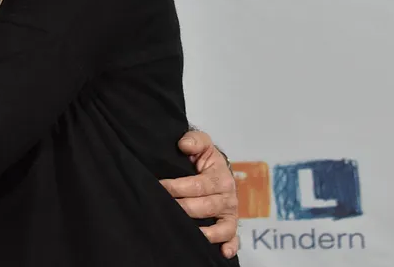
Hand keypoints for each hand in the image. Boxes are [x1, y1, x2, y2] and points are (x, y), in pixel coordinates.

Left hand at [160, 129, 239, 259]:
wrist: (216, 169)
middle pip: (205, 207)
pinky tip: (222, 252)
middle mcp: (228, 196)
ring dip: (204, 232)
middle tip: (162, 207)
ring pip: (220, 227)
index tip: (159, 187)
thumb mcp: (202, 144)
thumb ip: (194, 140)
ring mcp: (230, 213)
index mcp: (220, 177)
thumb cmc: (205, 159)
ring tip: (185, 232)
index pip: (197, 185)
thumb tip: (184, 145)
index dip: (176, 187)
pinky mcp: (230, 225)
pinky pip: (233, 238)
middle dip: (182, 208)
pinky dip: (230, 246)